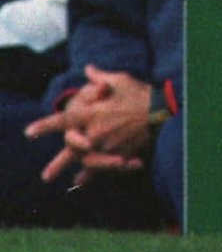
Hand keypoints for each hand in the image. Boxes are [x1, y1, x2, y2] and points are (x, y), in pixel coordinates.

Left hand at [26, 65, 152, 185]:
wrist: (161, 111)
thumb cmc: (140, 93)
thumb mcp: (120, 79)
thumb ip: (100, 77)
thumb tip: (88, 69)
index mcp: (94, 113)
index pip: (64, 121)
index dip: (45, 126)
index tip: (29, 132)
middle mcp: (96, 132)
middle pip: (70, 150)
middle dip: (57, 164)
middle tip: (45, 176)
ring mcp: (106, 146)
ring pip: (84, 163)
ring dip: (72, 172)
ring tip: (65, 182)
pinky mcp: (118, 155)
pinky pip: (101, 169)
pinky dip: (91, 176)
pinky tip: (82, 182)